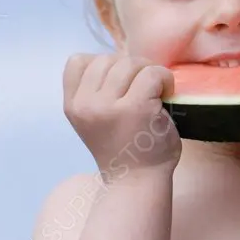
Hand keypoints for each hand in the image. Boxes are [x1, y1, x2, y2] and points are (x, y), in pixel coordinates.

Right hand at [63, 54, 181, 177]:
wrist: (137, 180)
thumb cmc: (123, 147)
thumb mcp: (94, 117)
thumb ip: (96, 90)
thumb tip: (121, 58)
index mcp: (73, 106)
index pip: (77, 61)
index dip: (103, 65)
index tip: (119, 84)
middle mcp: (86, 105)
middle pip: (107, 58)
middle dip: (130, 67)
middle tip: (145, 88)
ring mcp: (109, 107)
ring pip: (129, 63)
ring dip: (148, 71)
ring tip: (155, 92)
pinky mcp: (136, 109)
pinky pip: (152, 74)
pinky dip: (164, 79)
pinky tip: (166, 95)